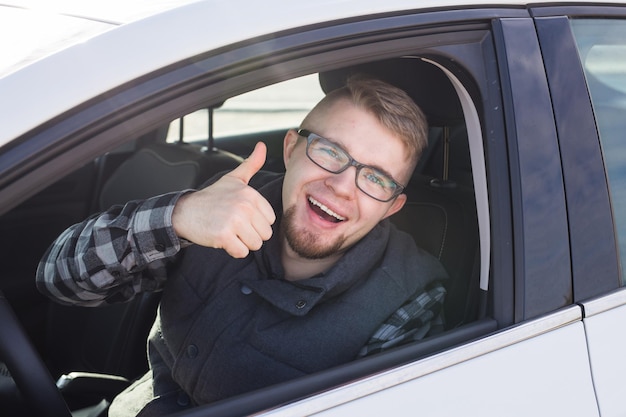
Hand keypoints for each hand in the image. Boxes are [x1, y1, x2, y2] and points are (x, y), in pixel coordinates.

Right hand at [172, 142, 275, 257]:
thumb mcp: (233, 179)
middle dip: (250, 234)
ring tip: (229, 231)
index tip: (241, 216)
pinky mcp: (223, 235)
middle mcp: (244, 206)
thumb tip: (262, 145)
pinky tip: (223, 239)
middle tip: (233, 225)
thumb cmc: (212, 197)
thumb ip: (251, 164)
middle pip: (264, 234)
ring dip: (242, 243)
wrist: (185, 211)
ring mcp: (234, 220)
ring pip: (255, 245)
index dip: (256, 222)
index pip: (270, 220)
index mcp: (250, 194)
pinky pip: (241, 252)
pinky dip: (233, 250)